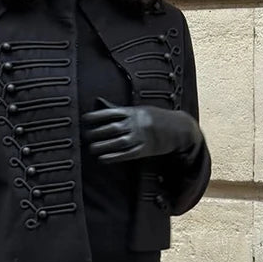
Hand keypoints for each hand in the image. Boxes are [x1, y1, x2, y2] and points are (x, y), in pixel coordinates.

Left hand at [81, 96, 201, 163]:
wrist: (178, 128)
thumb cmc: (154, 117)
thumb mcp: (138, 109)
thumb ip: (118, 109)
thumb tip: (98, 103)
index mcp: (132, 111)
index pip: (109, 113)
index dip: (95, 117)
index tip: (84, 120)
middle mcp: (135, 124)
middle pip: (111, 128)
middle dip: (96, 133)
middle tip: (86, 137)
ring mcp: (140, 137)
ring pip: (117, 142)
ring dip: (102, 146)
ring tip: (91, 148)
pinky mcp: (144, 150)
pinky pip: (126, 154)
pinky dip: (113, 157)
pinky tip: (102, 158)